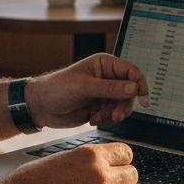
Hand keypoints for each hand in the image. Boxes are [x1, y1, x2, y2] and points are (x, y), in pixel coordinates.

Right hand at [2, 140, 138, 183]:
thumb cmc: (31, 182)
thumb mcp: (62, 158)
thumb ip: (84, 161)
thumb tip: (98, 163)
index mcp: (90, 154)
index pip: (126, 153)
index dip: (122, 160)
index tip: (119, 165)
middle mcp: (100, 173)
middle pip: (132, 174)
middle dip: (124, 179)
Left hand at [28, 54, 150, 129]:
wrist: (40, 107)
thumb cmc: (57, 88)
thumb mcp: (85, 87)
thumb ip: (111, 88)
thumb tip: (133, 87)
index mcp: (104, 65)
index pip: (130, 71)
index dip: (139, 83)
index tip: (143, 97)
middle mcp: (106, 78)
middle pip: (129, 91)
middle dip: (124, 104)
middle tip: (117, 115)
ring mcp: (103, 94)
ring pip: (122, 105)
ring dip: (113, 114)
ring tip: (99, 118)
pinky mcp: (99, 107)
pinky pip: (112, 114)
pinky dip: (105, 119)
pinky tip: (92, 119)